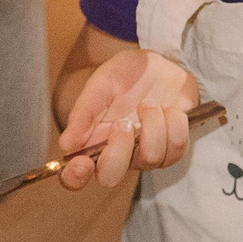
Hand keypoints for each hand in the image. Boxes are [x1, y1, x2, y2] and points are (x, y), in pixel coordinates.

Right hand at [58, 49, 198, 189]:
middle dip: (119, 149)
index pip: (75, 177)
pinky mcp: (172, 149)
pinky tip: (168, 109)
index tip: (82, 163)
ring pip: (151, 159)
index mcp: (91, 142)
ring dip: (153, 125)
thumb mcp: (102, 84)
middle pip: (111, 177)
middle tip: (124, 122)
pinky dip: (174, 123)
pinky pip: (176, 148)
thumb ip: (84, 112)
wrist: (160, 62)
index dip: (75, 178)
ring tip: (147, 104)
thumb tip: (66, 144)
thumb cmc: (126, 75)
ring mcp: (145, 154)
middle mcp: (116, 154)